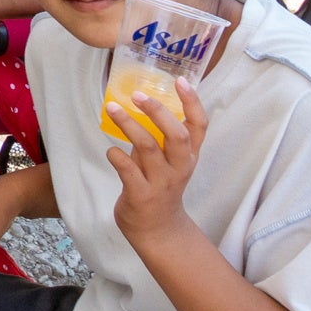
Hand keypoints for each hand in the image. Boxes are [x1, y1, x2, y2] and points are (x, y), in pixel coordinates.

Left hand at [108, 79, 207, 247]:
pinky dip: (117, 156)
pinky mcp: (141, 195)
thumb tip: (141, 104)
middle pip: (177, 135)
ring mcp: (161, 182)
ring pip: (149, 148)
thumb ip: (160, 137)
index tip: (181, 80)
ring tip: (113, 108)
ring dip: (129, 125)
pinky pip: (129, 171)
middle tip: (137, 94)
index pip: (200, 126)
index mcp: (188, 156)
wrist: (157, 230)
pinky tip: (110, 150)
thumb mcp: (168, 161)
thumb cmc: (160, 187)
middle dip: (158, 111)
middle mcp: (179, 167)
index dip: (193, 102)